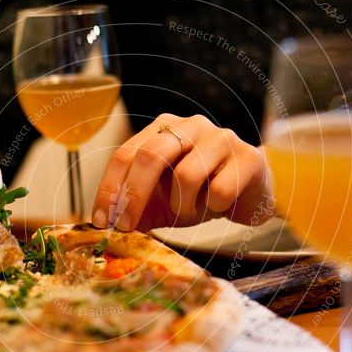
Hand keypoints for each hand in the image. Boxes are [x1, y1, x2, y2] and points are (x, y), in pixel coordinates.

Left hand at [91, 114, 271, 231]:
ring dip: (183, 206)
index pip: (126, 153)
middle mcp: (191, 125)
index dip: (110, 187)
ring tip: (193, 211)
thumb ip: (136, 206)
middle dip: (134, 196)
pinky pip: (219, 191)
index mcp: (163, 129)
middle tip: (127, 226)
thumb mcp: (162, 201)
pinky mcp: (248, 157)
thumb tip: (103, 225)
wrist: (250, 195)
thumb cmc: (202, 194)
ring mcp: (221, 137)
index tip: (102, 220)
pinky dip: (214, 207)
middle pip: (151, 156)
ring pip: (186, 176)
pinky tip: (221, 205)